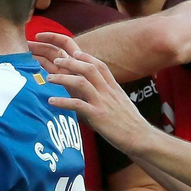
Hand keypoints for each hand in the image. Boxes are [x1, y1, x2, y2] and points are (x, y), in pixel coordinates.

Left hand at [32, 32, 154, 155]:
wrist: (141, 138)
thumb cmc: (131, 126)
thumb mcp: (121, 105)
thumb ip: (110, 98)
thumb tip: (99, 97)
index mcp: (114, 88)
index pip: (100, 66)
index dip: (86, 57)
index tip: (74, 53)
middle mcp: (108, 92)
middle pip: (89, 68)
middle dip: (71, 62)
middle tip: (56, 60)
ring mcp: (103, 103)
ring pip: (81, 82)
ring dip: (63, 78)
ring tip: (49, 78)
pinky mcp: (98, 116)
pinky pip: (77, 105)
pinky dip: (62, 101)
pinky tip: (51, 101)